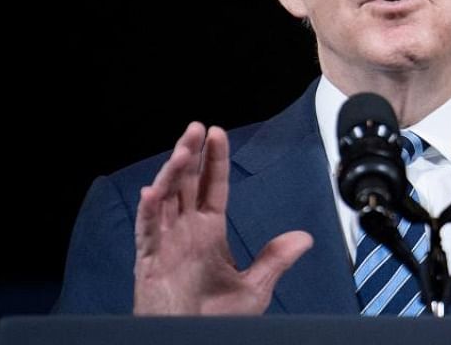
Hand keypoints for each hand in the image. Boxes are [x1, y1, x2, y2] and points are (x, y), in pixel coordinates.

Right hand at [133, 122, 313, 313]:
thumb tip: (303, 238)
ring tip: (182, 151)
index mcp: (209, 232)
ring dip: (171, 174)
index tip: (218, 133)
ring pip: (165, 199)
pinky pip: (147, 232)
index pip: (212, 187)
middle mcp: (185, 231)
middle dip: (190, 154)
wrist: (193, 341)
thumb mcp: (254, 287)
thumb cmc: (216, 320)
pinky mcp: (150, 262)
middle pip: (186, 183)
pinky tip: (152, 192)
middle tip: (196, 127)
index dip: (214, 160)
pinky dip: (148, 213)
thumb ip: (275, 259)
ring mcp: (166, 243)